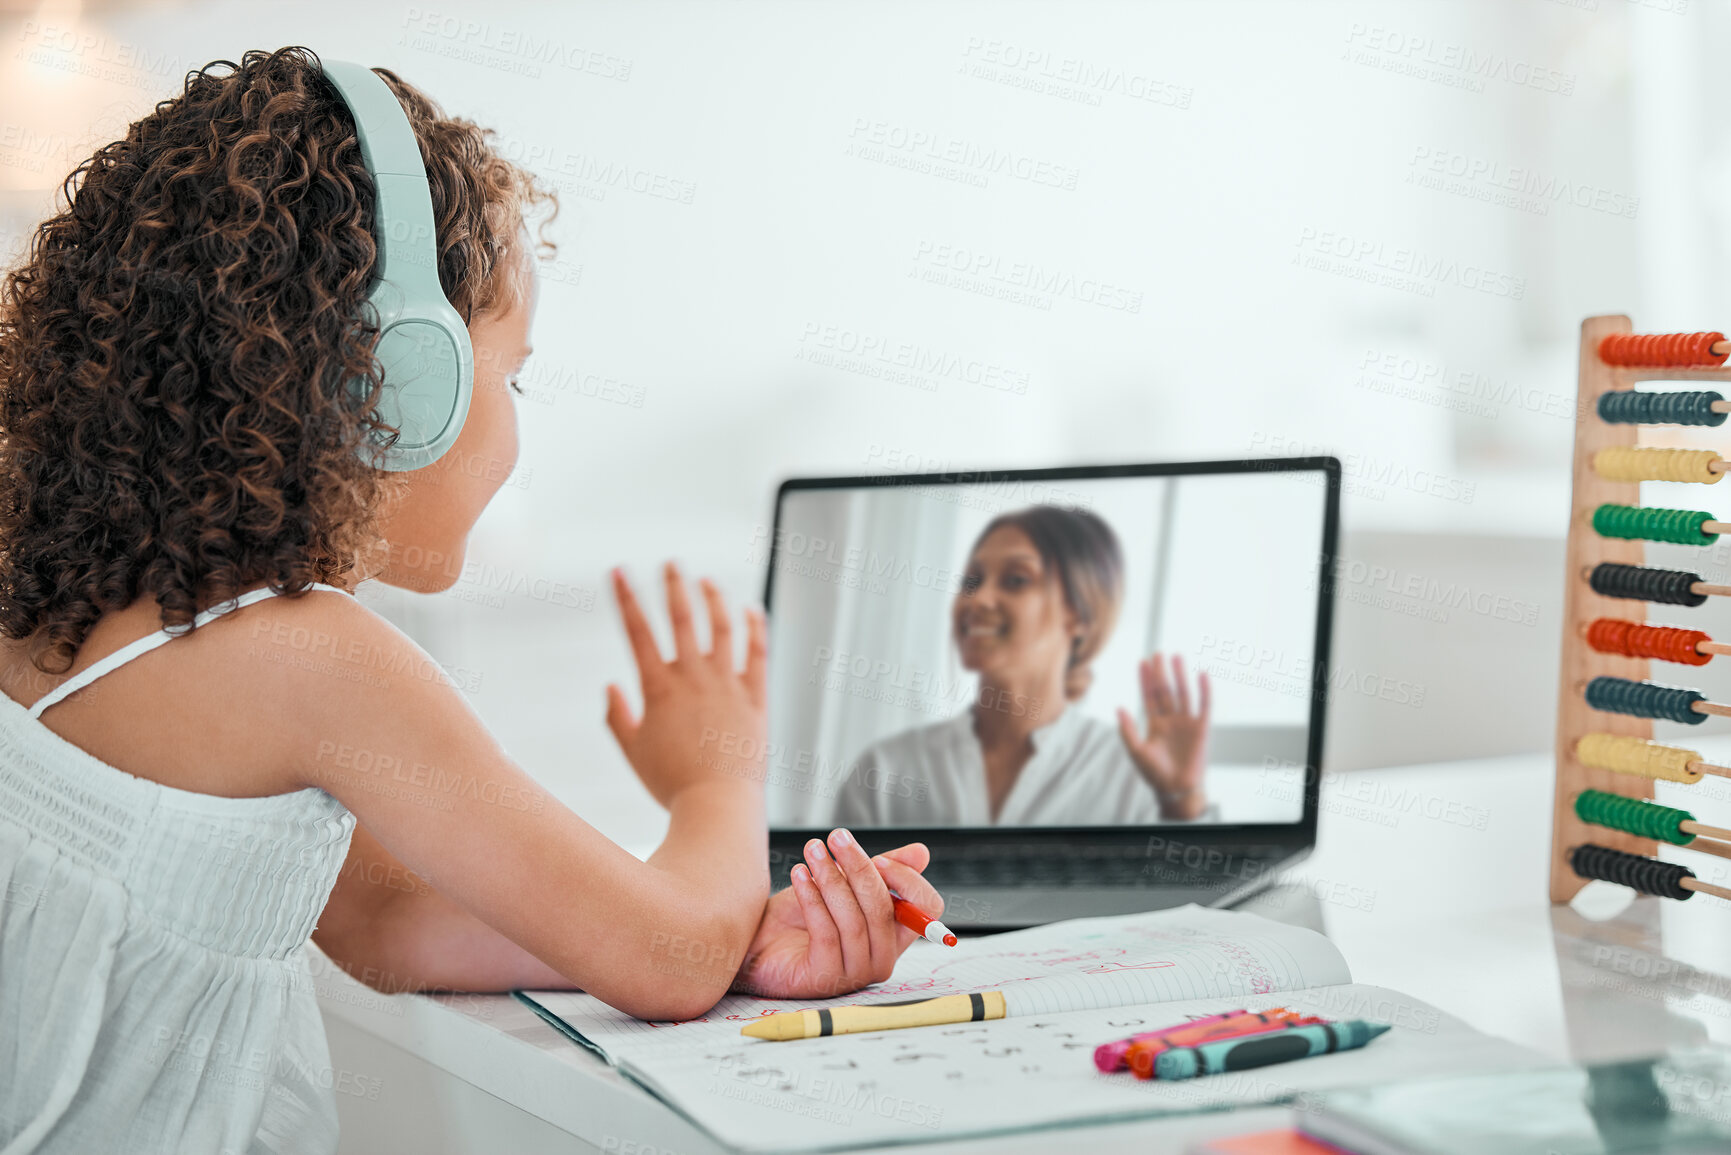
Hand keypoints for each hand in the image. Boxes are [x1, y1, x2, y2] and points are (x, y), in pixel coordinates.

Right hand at [605, 564, 766, 807]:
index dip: (626, 598)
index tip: (619, 571)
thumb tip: (610, 687)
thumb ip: (617, 718)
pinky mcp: (755, 697)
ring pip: (721, 628)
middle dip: (673, 586)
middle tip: (670, 564)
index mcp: (659, 688)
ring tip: (706, 581)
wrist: (717, 805)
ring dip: (713, 599)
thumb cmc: (671, 784)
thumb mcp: (633, 752)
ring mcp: (727, 684)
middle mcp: (693, 678)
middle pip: (681, 618)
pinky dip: (755, 627)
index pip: (637, 632)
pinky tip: (751, 610)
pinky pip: (757, 653)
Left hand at [731, 832, 944, 999]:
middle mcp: (882, 959)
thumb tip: (922, 853)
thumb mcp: (843, 885)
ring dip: (831, 877)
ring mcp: (854, 973)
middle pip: (884, 909)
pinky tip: (800, 875)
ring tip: (813, 851)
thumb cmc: (801, 916)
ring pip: (853, 919)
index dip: (908, 880)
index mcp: (894, 936)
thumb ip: (882, 871)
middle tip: (836, 838)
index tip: (879, 858)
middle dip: (859, 867)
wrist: (757, 943)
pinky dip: (813, 898)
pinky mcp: (824, 978)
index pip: (927, 908)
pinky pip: (826, 932)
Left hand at [1117, 653, 1209, 819]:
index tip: (1142, 662)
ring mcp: (1186, 723)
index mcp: (1155, 724)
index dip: (1144, 680)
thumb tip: (1118, 707)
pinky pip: (1204, 706)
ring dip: (1179, 675)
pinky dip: (1204, 690)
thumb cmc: (1155, 773)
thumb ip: (1127, 729)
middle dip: (1161, 673)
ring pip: (1183, 694)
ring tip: (1176, 657)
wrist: (1176, 789)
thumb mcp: (1136, 751)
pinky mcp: (1202, 728)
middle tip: (1158, 653)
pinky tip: (1201, 674)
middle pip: (1165, 691)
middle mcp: (1171, 720)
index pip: (1149, 697)